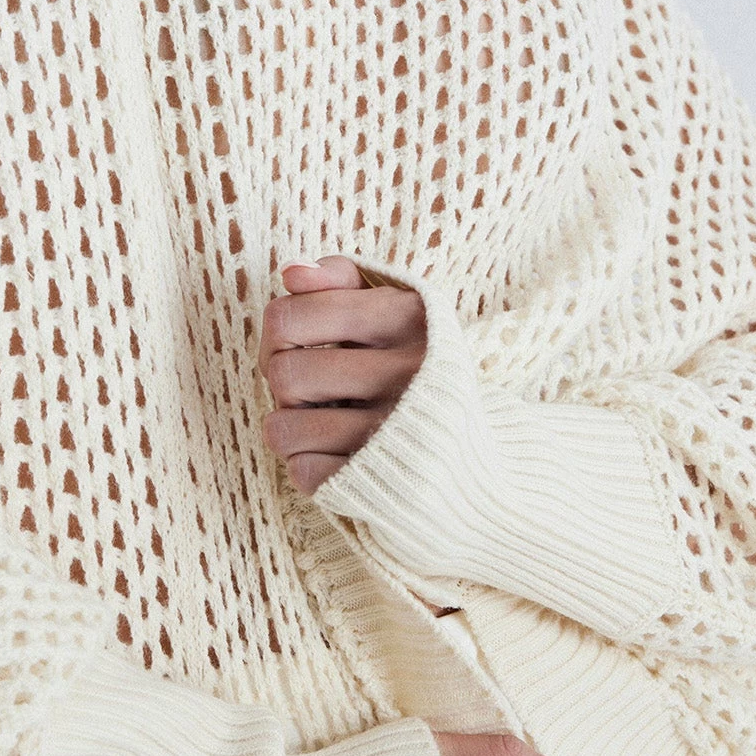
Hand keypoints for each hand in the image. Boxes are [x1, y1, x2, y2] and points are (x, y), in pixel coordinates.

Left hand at [260, 255, 427, 493]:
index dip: (280, 331)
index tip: (302, 341)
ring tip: (325, 420)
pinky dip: (309, 464)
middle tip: (318, 387)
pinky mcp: (383, 482)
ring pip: (283, 428)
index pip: (287, 317)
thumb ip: (341, 280)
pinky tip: (338, 454)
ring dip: (292, 427)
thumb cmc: (419, 370)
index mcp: (408, 316)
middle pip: (283, 374)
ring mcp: (395, 431)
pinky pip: (302, 472)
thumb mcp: (396, 310)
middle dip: (287, 383)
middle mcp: (409, 371)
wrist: (476, 458)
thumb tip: (291, 272)